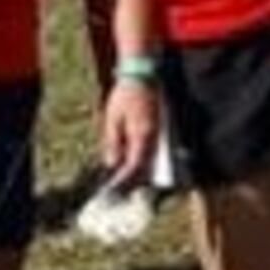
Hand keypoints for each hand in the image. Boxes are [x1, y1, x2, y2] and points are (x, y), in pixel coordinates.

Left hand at [101, 70, 161, 184]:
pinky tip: (129, 165)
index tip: (112, 194)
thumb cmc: (125, 95)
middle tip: (116, 195)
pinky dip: (140, 161)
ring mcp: (158, 132)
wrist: (142, 74)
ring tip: (121, 184)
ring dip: (136, 174)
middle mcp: (153, 137)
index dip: (123, 182)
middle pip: (145, 167)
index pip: (134, 166)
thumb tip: (112, 164)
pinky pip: (150, 150)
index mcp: (142, 135)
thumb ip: (113, 142)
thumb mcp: (112, 119)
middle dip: (131, 183)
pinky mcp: (156, 128)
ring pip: (149, 160)